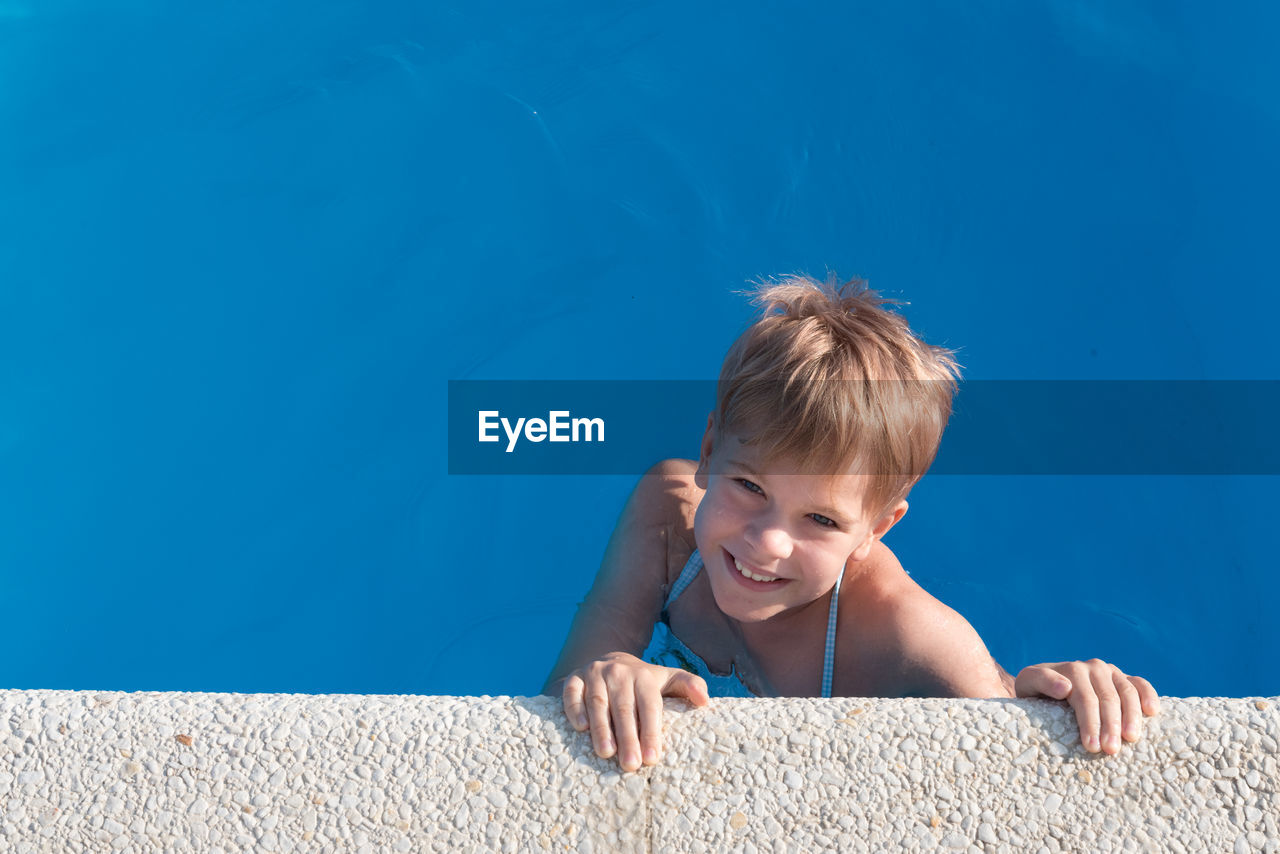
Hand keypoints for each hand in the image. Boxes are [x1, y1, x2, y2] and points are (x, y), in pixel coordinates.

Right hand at [561, 652, 709, 770]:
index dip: (651, 732)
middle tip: (630, 765)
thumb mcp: (669, 680)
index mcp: (643, 677)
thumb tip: (705, 701)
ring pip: (598, 702)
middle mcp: (619, 673)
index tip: (651, 759)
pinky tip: (580, 727)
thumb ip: (690, 686)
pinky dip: (575, 709)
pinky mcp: (574, 677)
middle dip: (627, 737)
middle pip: (624, 708)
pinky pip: (572, 693)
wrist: (612, 661)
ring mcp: (595, 674)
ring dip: (601, 728)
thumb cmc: (644, 683)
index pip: (649, 706)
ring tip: (606, 753)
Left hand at [1016, 659, 1159, 754]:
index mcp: (1071, 670)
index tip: (1091, 746)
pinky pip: (1140, 684)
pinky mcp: (1123, 678)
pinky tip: (1152, 712)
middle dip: (1110, 726)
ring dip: (1130, 717)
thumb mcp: (1028, 684)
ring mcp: (1110, 672)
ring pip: (1126, 692)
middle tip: (1110, 752)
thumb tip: (1065, 687)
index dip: (1089, 722)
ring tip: (1130, 740)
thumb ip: (1042, 682)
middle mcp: (1092, 668)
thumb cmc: (1035, 692)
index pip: (1084, 698)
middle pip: (1106, 699)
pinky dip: (1148, 695)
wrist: (1046, 685)